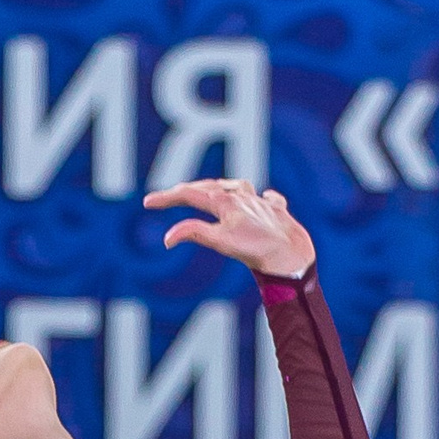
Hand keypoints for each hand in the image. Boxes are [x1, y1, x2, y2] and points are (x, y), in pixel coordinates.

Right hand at [145, 178, 314, 279]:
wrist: (290, 251)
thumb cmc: (256, 248)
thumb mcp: (220, 242)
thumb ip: (194, 234)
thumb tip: (168, 238)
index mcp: (224, 200)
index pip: (189, 194)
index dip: (167, 198)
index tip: (148, 202)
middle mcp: (241, 195)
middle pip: (210, 187)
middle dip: (188, 190)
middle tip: (171, 196)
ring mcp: (259, 201)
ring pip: (235, 187)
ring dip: (219, 188)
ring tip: (211, 192)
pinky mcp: (275, 210)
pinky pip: (267, 198)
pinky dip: (260, 197)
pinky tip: (263, 198)